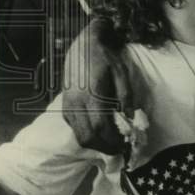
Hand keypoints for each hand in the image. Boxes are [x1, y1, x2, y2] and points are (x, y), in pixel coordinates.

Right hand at [61, 21, 132, 153]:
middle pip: (87, 137)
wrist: (83, 45)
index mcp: (92, 94)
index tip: (125, 145)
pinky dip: (86, 134)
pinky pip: (74, 127)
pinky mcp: (64, 106)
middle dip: (104, 147)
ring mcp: (67, 105)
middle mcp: (76, 102)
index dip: (112, 140)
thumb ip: (126, 97)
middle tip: (119, 149)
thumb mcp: (122, 73)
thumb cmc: (105, 58)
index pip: (100, 127)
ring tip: (110, 142)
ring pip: (79, 135)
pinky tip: (99, 131)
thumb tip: (130, 118)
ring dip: (95, 144)